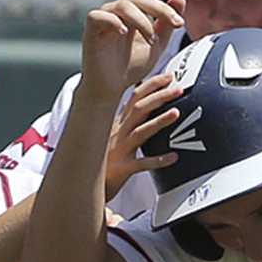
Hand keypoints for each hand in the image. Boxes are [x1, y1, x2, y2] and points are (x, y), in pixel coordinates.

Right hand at [82, 0, 184, 99]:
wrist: (112, 89)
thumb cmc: (130, 68)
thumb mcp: (156, 45)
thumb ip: (167, 24)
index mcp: (132, 12)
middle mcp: (117, 11)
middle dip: (161, 8)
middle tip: (177, 23)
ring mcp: (103, 18)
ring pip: (124, 6)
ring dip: (143, 21)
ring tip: (152, 40)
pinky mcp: (91, 30)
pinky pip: (100, 16)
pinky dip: (114, 22)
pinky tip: (125, 32)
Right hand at [105, 72, 180, 197]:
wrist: (83, 183)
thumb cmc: (102, 163)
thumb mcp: (110, 138)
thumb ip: (125, 123)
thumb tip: (138, 108)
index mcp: (117, 125)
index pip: (134, 97)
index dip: (151, 85)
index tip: (168, 77)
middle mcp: (118, 134)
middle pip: (139, 109)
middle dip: (159, 97)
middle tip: (178, 89)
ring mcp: (120, 151)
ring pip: (141, 132)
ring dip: (159, 121)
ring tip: (176, 113)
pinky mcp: (122, 169)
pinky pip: (142, 164)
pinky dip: (158, 160)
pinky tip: (173, 157)